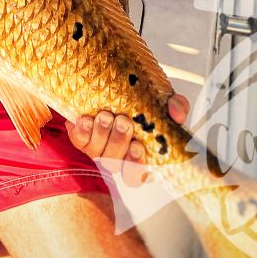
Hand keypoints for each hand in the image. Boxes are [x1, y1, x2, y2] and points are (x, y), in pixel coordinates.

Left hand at [66, 93, 189, 185]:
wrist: (111, 82)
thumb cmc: (140, 98)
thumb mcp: (163, 99)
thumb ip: (176, 106)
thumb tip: (177, 113)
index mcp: (141, 153)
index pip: (140, 175)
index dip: (137, 167)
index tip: (138, 147)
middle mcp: (119, 154)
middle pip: (116, 164)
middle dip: (119, 143)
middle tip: (123, 122)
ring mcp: (99, 147)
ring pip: (98, 153)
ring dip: (102, 134)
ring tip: (106, 115)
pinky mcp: (82, 137)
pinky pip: (79, 141)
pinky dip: (83, 131)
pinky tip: (86, 119)